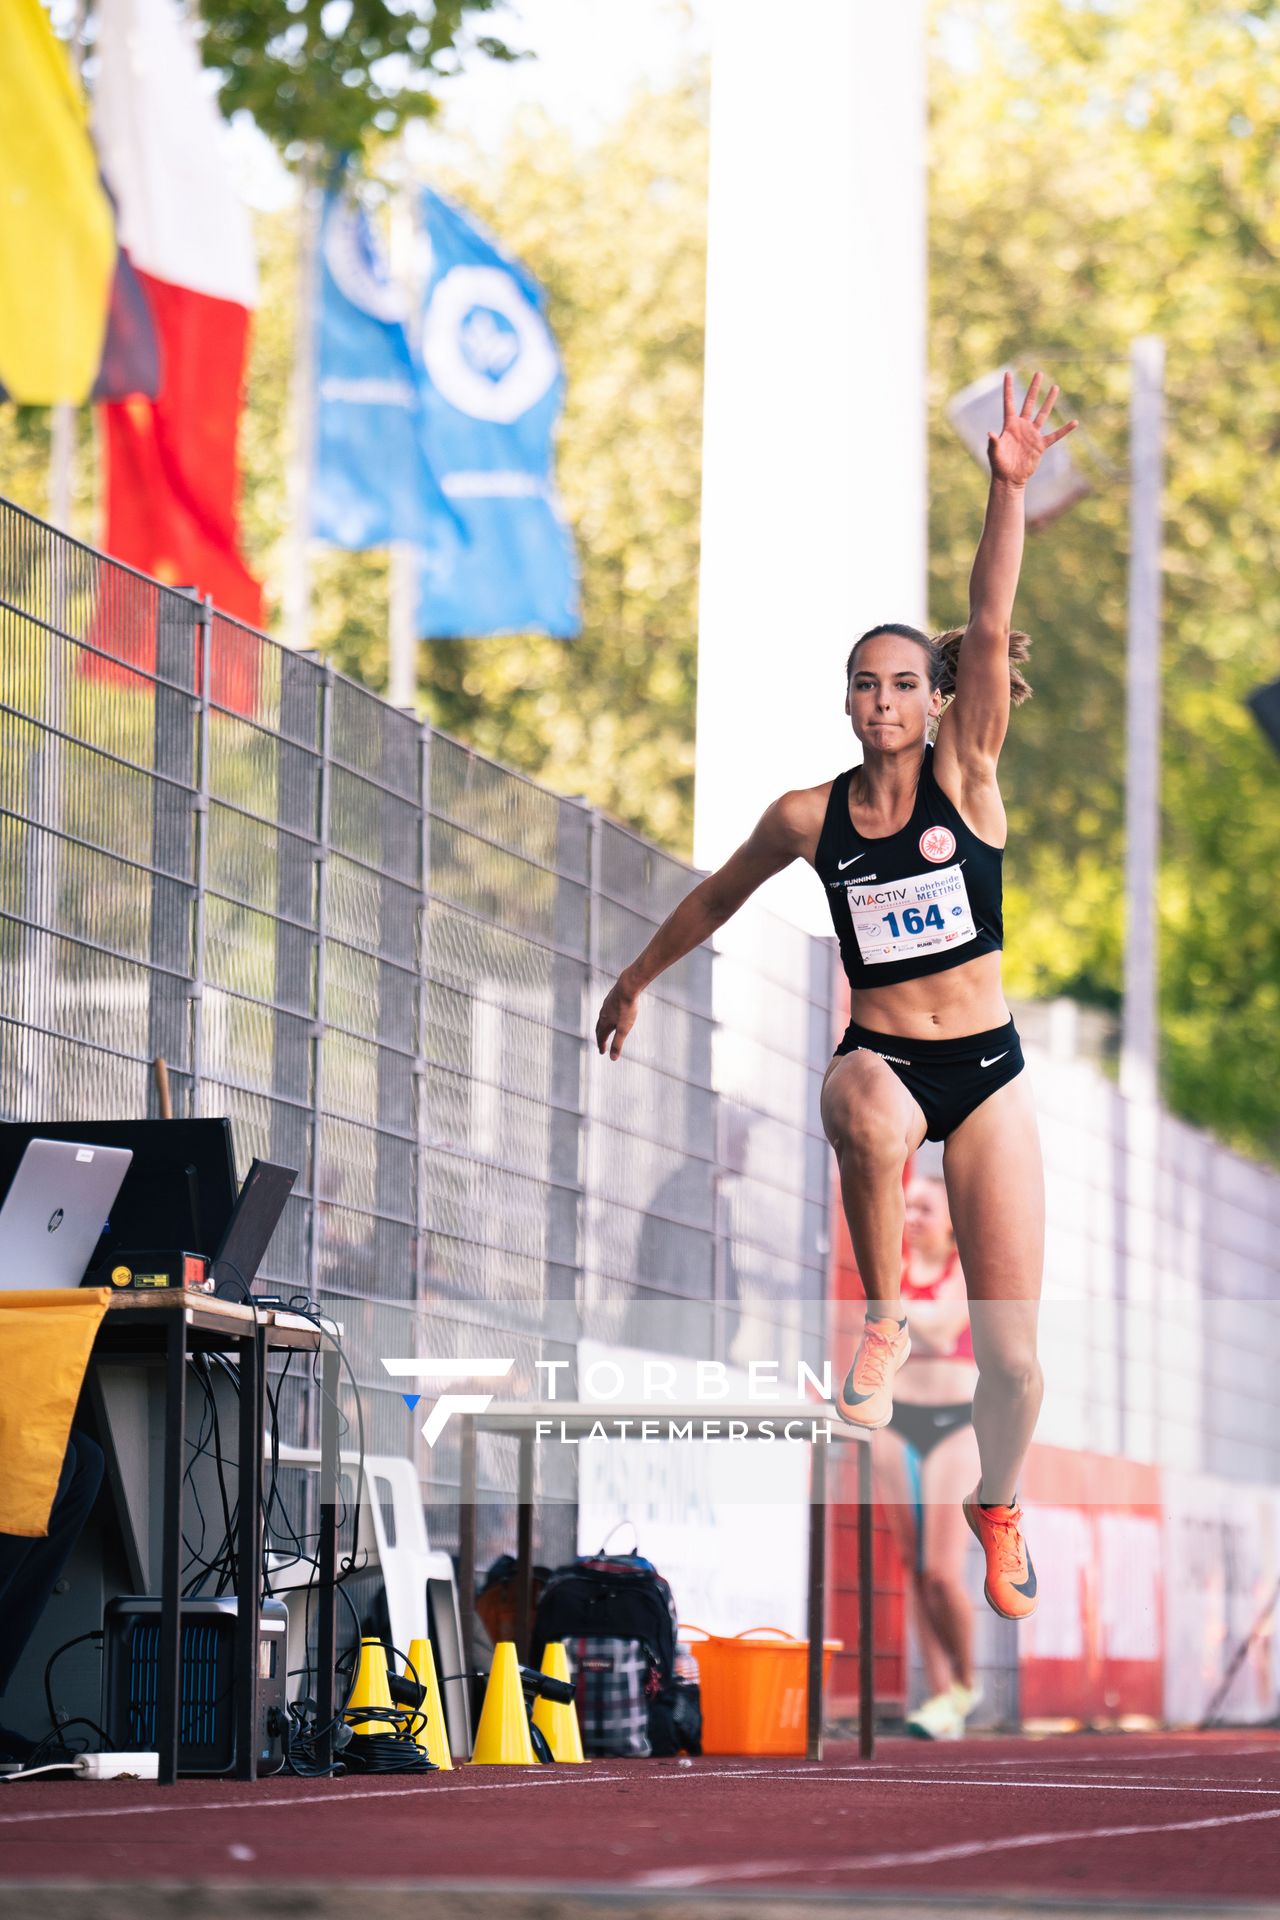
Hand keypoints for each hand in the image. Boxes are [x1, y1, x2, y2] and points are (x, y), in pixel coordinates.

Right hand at [595, 976, 639, 1059]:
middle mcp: (603, 1014)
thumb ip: (618, 1043)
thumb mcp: (624, 1029)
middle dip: (600, 1037)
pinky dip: (607, 1016)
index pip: (600, 1037)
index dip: (601, 1046)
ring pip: (602, 1018)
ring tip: (606, 1029)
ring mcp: (606, 1005)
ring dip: (603, 1026)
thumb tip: (613, 1058)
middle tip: (602, 1044)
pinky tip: (612, 1013)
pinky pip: (607, 1010)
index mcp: (604, 1023)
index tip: (602, 1052)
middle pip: (599, 1028)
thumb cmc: (626, 1008)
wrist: (627, 986)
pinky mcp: (611, 998)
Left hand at [987, 370, 1077, 486]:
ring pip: (1042, 414)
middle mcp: (1022, 426)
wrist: (1010, 478)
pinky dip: (1064, 430)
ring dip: (1049, 401)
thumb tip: (990, 433)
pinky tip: (1074, 422)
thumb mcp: (994, 453)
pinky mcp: (1040, 445)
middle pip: (1028, 403)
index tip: (1008, 373)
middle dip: (1033, 388)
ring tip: (1055, 387)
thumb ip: (993, 442)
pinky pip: (1055, 435)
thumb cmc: (999, 465)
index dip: (1008, 388)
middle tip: (1039, 373)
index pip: (1009, 402)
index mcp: (1009, 425)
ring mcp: (1032, 434)